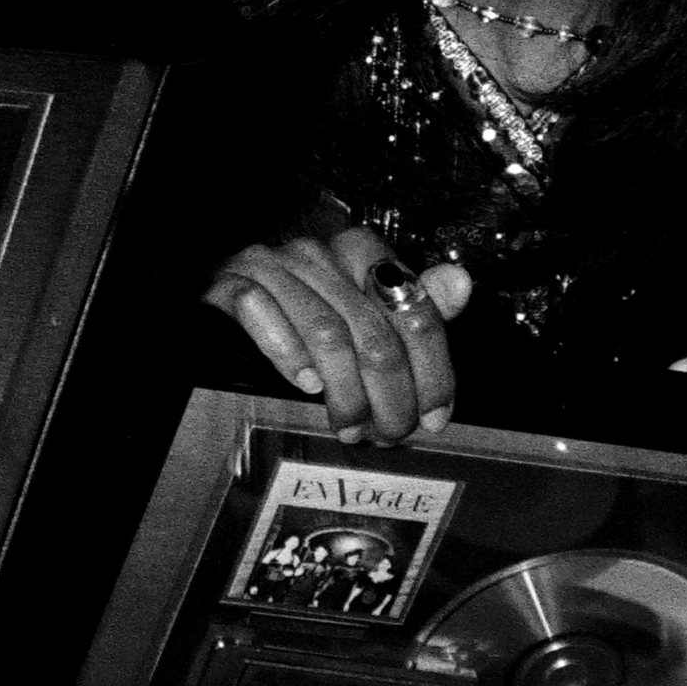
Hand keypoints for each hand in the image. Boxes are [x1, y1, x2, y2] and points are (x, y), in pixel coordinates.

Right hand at [204, 214, 470, 443]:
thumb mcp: (365, 309)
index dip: (433, 371)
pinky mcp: (231, 282)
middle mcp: (320, 253)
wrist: (225, 303)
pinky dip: (287, 354)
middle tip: (389, 434)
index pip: (415, 311)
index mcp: (362, 252)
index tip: (436, 416)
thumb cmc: (304, 310)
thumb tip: (461, 282)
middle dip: (389, 395)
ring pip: (325, 332)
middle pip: (374, 333)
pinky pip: (262, 315)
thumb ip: (414, 303)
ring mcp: (274, 265)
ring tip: (351, 427)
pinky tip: (305, 385)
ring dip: (345, 391)